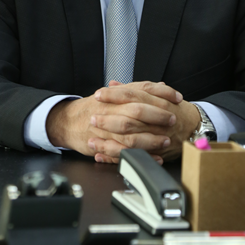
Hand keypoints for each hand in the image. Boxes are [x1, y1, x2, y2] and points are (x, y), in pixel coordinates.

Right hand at [45, 81, 180, 162]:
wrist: (68, 121)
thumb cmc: (94, 108)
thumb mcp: (114, 95)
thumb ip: (136, 90)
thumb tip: (160, 86)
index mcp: (117, 95)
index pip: (142, 89)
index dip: (161, 93)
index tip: (177, 98)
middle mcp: (112, 108)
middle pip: (137, 110)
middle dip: (157, 115)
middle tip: (173, 120)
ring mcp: (107, 127)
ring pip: (131, 133)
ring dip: (151, 138)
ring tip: (166, 141)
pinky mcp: (103, 144)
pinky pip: (124, 151)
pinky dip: (140, 155)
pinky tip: (155, 157)